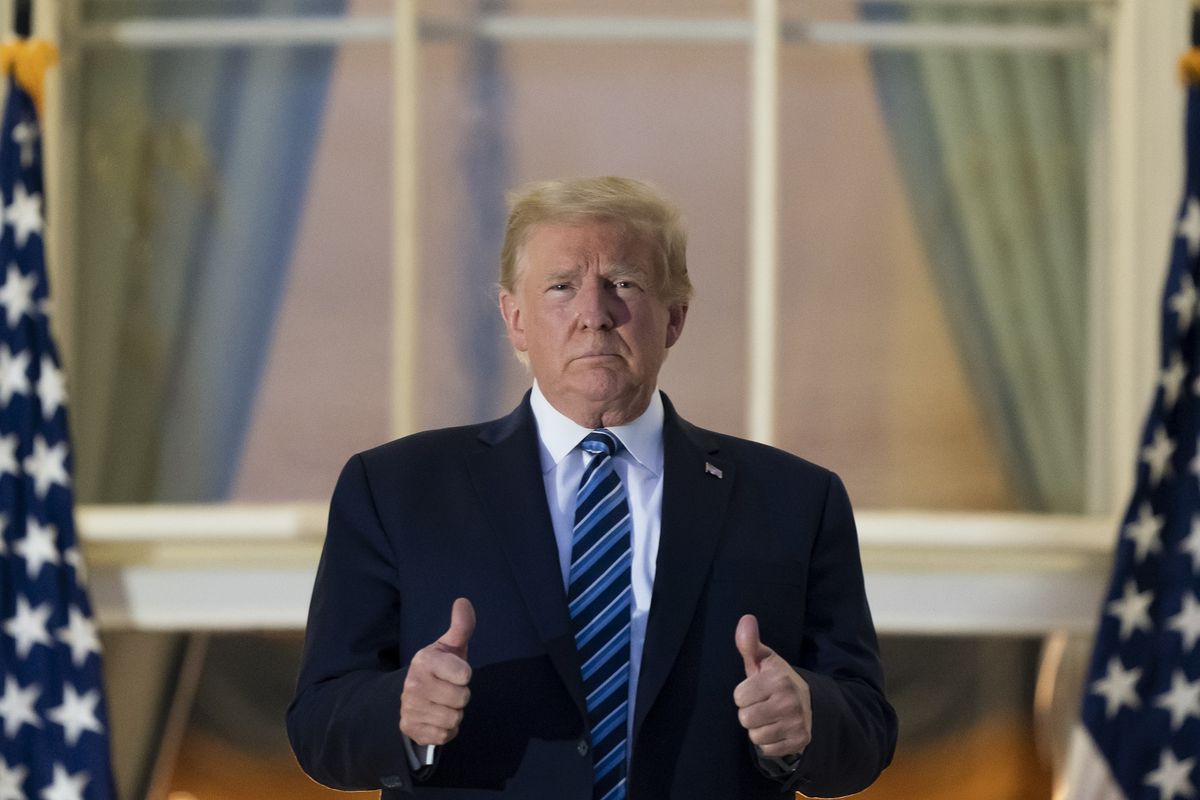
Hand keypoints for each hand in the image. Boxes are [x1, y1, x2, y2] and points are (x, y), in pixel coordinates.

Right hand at [400, 597, 475, 745]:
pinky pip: (445, 735)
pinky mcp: (410, 728)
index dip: (464, 675)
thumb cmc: (441, 667)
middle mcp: (413, 684)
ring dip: (454, 713)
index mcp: (424, 660)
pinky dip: (446, 729)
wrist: (415, 694)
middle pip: (462, 698)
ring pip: (454, 718)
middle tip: (449, 689)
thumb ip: (461, 626)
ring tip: (443, 703)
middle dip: (461, 696)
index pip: (465, 674)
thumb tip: (463, 601)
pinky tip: (437, 718)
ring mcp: (410, 707)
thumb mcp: (450, 646)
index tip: (454, 672)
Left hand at [733, 614, 811, 758]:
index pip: (739, 697)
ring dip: (758, 728)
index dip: (744, 694)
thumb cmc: (776, 679)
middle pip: (745, 718)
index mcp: (778, 679)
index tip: (756, 690)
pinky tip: (777, 728)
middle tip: (762, 704)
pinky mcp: (799, 741)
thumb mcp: (764, 660)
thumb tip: (745, 619)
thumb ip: (750, 643)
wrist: (808, 703)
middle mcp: (789, 701)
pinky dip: (769, 742)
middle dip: (749, 712)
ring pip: (755, 735)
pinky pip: (766, 749)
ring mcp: (796, 723)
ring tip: (769, 716)